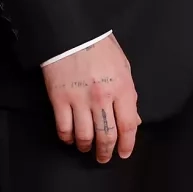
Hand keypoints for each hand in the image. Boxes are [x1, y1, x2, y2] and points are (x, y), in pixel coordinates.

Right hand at [41, 34, 139, 163]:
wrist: (71, 33)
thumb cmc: (100, 48)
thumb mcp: (123, 68)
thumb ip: (129, 96)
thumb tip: (133, 121)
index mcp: (122, 88)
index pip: (128, 126)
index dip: (127, 144)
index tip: (124, 153)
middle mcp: (102, 97)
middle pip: (106, 135)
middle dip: (106, 151)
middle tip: (104, 158)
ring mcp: (79, 99)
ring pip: (84, 136)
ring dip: (86, 147)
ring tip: (86, 148)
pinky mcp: (59, 99)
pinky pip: (64, 128)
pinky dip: (67, 138)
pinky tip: (70, 138)